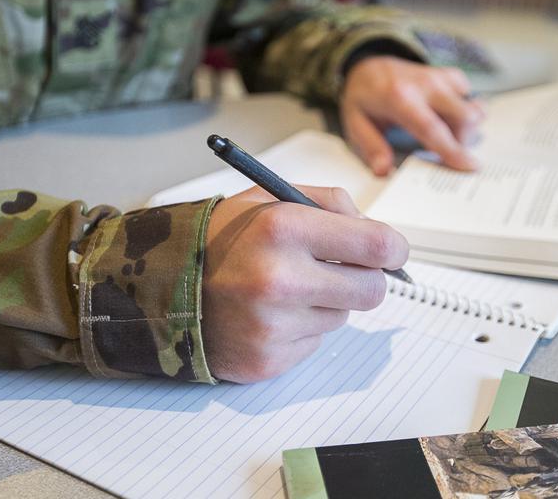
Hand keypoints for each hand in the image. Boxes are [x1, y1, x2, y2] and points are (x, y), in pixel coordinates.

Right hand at [202, 185, 408, 382]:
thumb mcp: (269, 198)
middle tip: (342, 271)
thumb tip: (381, 238)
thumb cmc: (223, 239)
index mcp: (284, 228)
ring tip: (286, 289)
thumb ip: (329, 204)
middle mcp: (280, 279)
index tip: (391, 251)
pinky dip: (303, 328)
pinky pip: (316, 342)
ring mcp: (273, 325)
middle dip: (365, 279)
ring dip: (327, 302)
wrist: (164, 287)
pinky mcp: (269, 359)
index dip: (393, 249)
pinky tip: (271, 313)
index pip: (376, 246)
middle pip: (372, 291)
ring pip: (343, 317)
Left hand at [340, 56, 483, 175]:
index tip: (469, 166)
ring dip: (466, 128)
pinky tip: (447, 117)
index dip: (452, 149)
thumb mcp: (356, 123)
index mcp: (399, 98)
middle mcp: (424, 85)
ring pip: (472, 107)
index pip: (432, 128)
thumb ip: (371, 147)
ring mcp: (439, 78)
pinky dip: (465, 110)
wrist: (369, 66)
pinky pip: (469, 96)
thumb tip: (382, 170)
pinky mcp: (448, 75)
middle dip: (463, 141)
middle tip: (447, 152)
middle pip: (463, 116)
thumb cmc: (364, 97)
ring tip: (445, 135)